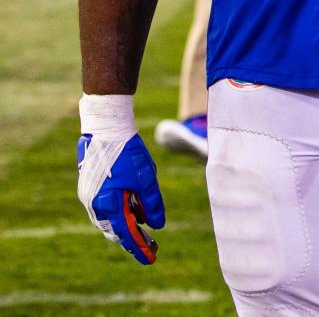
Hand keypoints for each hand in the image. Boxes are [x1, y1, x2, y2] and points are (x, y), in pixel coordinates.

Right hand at [77, 132, 164, 263]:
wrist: (106, 128)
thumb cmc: (127, 152)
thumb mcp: (145, 178)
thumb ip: (152, 203)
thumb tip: (158, 226)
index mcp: (109, 205)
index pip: (127, 234)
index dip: (140, 247)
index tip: (152, 259)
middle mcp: (96, 205)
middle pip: (117, 230)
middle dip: (134, 240)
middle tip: (152, 247)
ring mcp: (91, 197)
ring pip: (111, 220)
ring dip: (127, 226)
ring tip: (145, 232)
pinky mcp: (91, 188)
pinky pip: (107, 208)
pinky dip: (121, 213)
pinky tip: (135, 211)